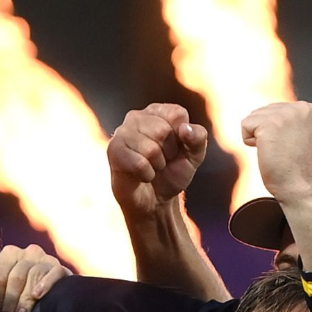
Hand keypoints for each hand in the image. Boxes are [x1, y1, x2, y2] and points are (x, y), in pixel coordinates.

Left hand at [0, 244, 71, 311]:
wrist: (52, 298)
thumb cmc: (20, 295)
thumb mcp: (2, 290)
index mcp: (10, 255)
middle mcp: (28, 252)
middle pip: (16, 275)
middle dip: (11, 299)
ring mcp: (46, 259)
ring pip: (33, 274)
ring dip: (26, 298)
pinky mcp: (62, 268)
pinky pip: (54, 272)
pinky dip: (45, 283)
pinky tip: (38, 295)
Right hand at [107, 104, 208, 218]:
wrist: (155, 200)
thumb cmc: (172, 173)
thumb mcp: (194, 156)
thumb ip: (198, 138)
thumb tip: (185, 129)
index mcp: (158, 112)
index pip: (177, 114)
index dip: (182, 137)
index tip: (176, 148)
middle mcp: (137, 116)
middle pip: (163, 131)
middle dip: (168, 153)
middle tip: (162, 161)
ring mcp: (122, 132)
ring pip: (150, 149)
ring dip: (157, 165)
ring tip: (152, 167)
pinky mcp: (113, 150)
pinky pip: (139, 163)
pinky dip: (147, 175)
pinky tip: (142, 175)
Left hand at [240, 101, 311, 202]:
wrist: (299, 186)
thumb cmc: (297, 167)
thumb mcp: (300, 133)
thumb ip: (288, 120)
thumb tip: (267, 114)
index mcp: (309, 109)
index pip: (275, 109)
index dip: (276, 131)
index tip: (289, 145)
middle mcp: (298, 107)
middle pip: (263, 111)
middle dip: (266, 132)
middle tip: (282, 150)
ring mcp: (284, 114)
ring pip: (253, 118)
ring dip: (258, 137)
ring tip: (276, 150)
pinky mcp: (268, 124)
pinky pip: (245, 126)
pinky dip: (249, 141)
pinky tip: (267, 151)